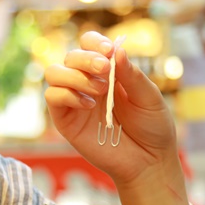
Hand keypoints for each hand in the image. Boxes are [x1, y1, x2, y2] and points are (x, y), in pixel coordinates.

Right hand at [43, 31, 178, 186]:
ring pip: (54, 73)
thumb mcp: (149, 97)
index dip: (94, 42)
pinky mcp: (66, 120)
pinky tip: (90, 105)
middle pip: (70, 56)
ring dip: (75, 75)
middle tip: (104, 70)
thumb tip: (117, 49)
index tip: (109, 50)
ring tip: (100, 91)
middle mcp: (87, 82)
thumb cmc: (152, 127)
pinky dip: (68, 94)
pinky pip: (52, 97)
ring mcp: (74, 101)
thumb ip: (132, 75)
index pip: (89, 44)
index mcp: (108, 71)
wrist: (149, 162)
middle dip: (86, 58)